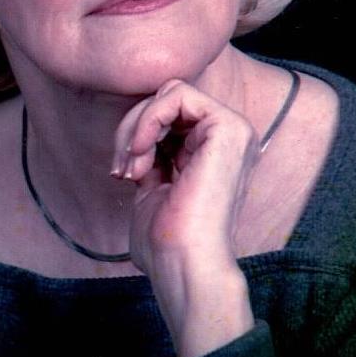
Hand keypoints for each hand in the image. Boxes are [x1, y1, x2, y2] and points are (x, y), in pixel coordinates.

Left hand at [112, 78, 257, 356]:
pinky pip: (177, 94)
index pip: (167, 114)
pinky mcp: (228, 127)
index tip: (122, 171)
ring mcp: (233, 129)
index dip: (135, 134)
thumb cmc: (166, 240)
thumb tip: (135, 134)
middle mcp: (228, 137)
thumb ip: (152, 155)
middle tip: (123, 169)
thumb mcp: (154, 185)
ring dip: (137, 126)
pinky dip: (148, 118)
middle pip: (166, 99)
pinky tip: (140, 152)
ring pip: (169, 92)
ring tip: (132, 166)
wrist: (183, 264)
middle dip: (131, 129)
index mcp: (214, 150)